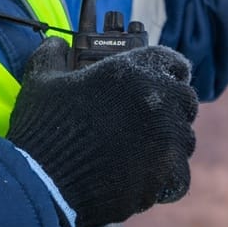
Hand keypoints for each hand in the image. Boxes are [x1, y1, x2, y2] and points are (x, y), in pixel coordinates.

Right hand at [4, 39, 198, 226]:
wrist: (43, 183)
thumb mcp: (41, 79)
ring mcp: (166, 141)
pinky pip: (179, 174)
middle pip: (186, 100)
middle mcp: (158, 101)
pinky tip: (146, 176)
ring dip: (170, 142)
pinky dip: (166, 176)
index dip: (167, 72)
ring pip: (185, 138)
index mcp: (134, 71)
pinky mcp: (165, 176)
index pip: (174, 63)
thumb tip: (56, 43)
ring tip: (145, 151)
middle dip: (172, 108)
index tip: (158, 82)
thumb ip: (53, 55)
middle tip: (150, 120)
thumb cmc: (43, 127)